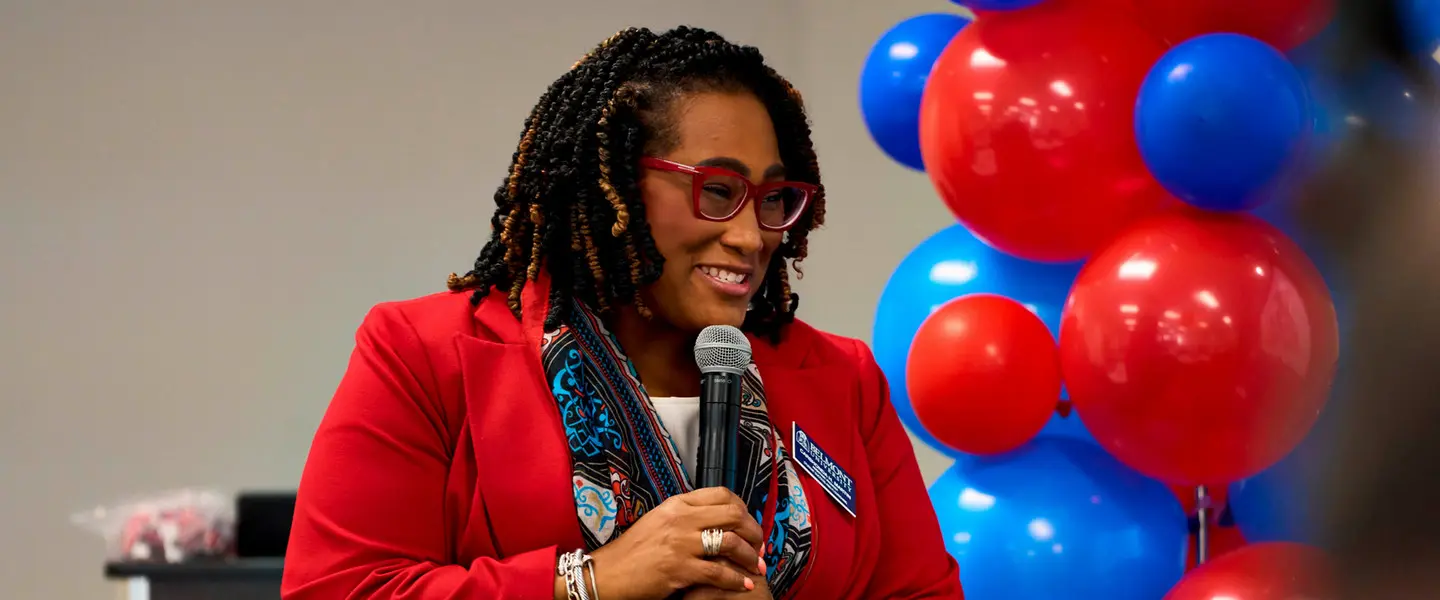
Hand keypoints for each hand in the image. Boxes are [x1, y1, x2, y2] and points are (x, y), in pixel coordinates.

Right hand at [587, 487, 765, 599]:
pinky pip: (719, 573)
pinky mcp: (679, 569)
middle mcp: (681, 519)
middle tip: (760, 546)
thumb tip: (715, 518)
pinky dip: (736, 580)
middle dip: (754, 532)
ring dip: (750, 557)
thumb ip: (685, 515)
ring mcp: (680, 544)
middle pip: (733, 515)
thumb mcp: (659, 520)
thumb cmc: (633, 551)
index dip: (744, 509)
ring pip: (731, 543)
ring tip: (757, 566)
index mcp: (676, 504)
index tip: (749, 523)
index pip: (722, 494)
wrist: (608, 573)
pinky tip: (743, 584)